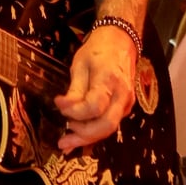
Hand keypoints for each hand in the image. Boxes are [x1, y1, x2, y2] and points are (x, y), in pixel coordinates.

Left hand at [56, 22, 135, 150]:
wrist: (121, 41)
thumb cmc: (98, 51)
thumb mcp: (80, 64)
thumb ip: (75, 89)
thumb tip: (64, 107)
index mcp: (110, 81)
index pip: (94, 107)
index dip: (74, 111)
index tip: (58, 103)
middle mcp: (122, 95)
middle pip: (106, 125)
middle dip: (83, 136)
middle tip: (62, 140)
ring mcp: (127, 103)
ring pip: (110, 129)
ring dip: (88, 138)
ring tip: (67, 143)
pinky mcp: (126, 107)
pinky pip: (110, 124)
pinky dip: (94, 133)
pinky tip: (79, 137)